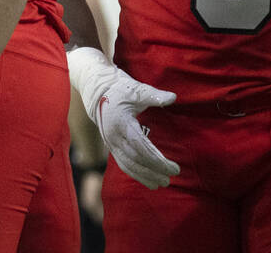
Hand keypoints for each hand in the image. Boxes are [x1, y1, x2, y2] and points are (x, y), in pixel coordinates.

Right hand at [67, 47, 178, 188]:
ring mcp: (110, 142)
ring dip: (145, 176)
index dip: (158, 160)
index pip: (141, 148)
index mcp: (121, 123)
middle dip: (154, 170)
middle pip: (135, 160)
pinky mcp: (110, 145)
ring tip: (162, 182)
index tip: (175, 167)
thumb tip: (173, 97)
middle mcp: (113, 136)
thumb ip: (154, 95)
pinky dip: (136, 173)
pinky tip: (148, 180)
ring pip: (127, 165)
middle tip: (172, 176)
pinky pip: (123, 163)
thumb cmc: (119, 88)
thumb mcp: (136, 89)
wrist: (96, 90)